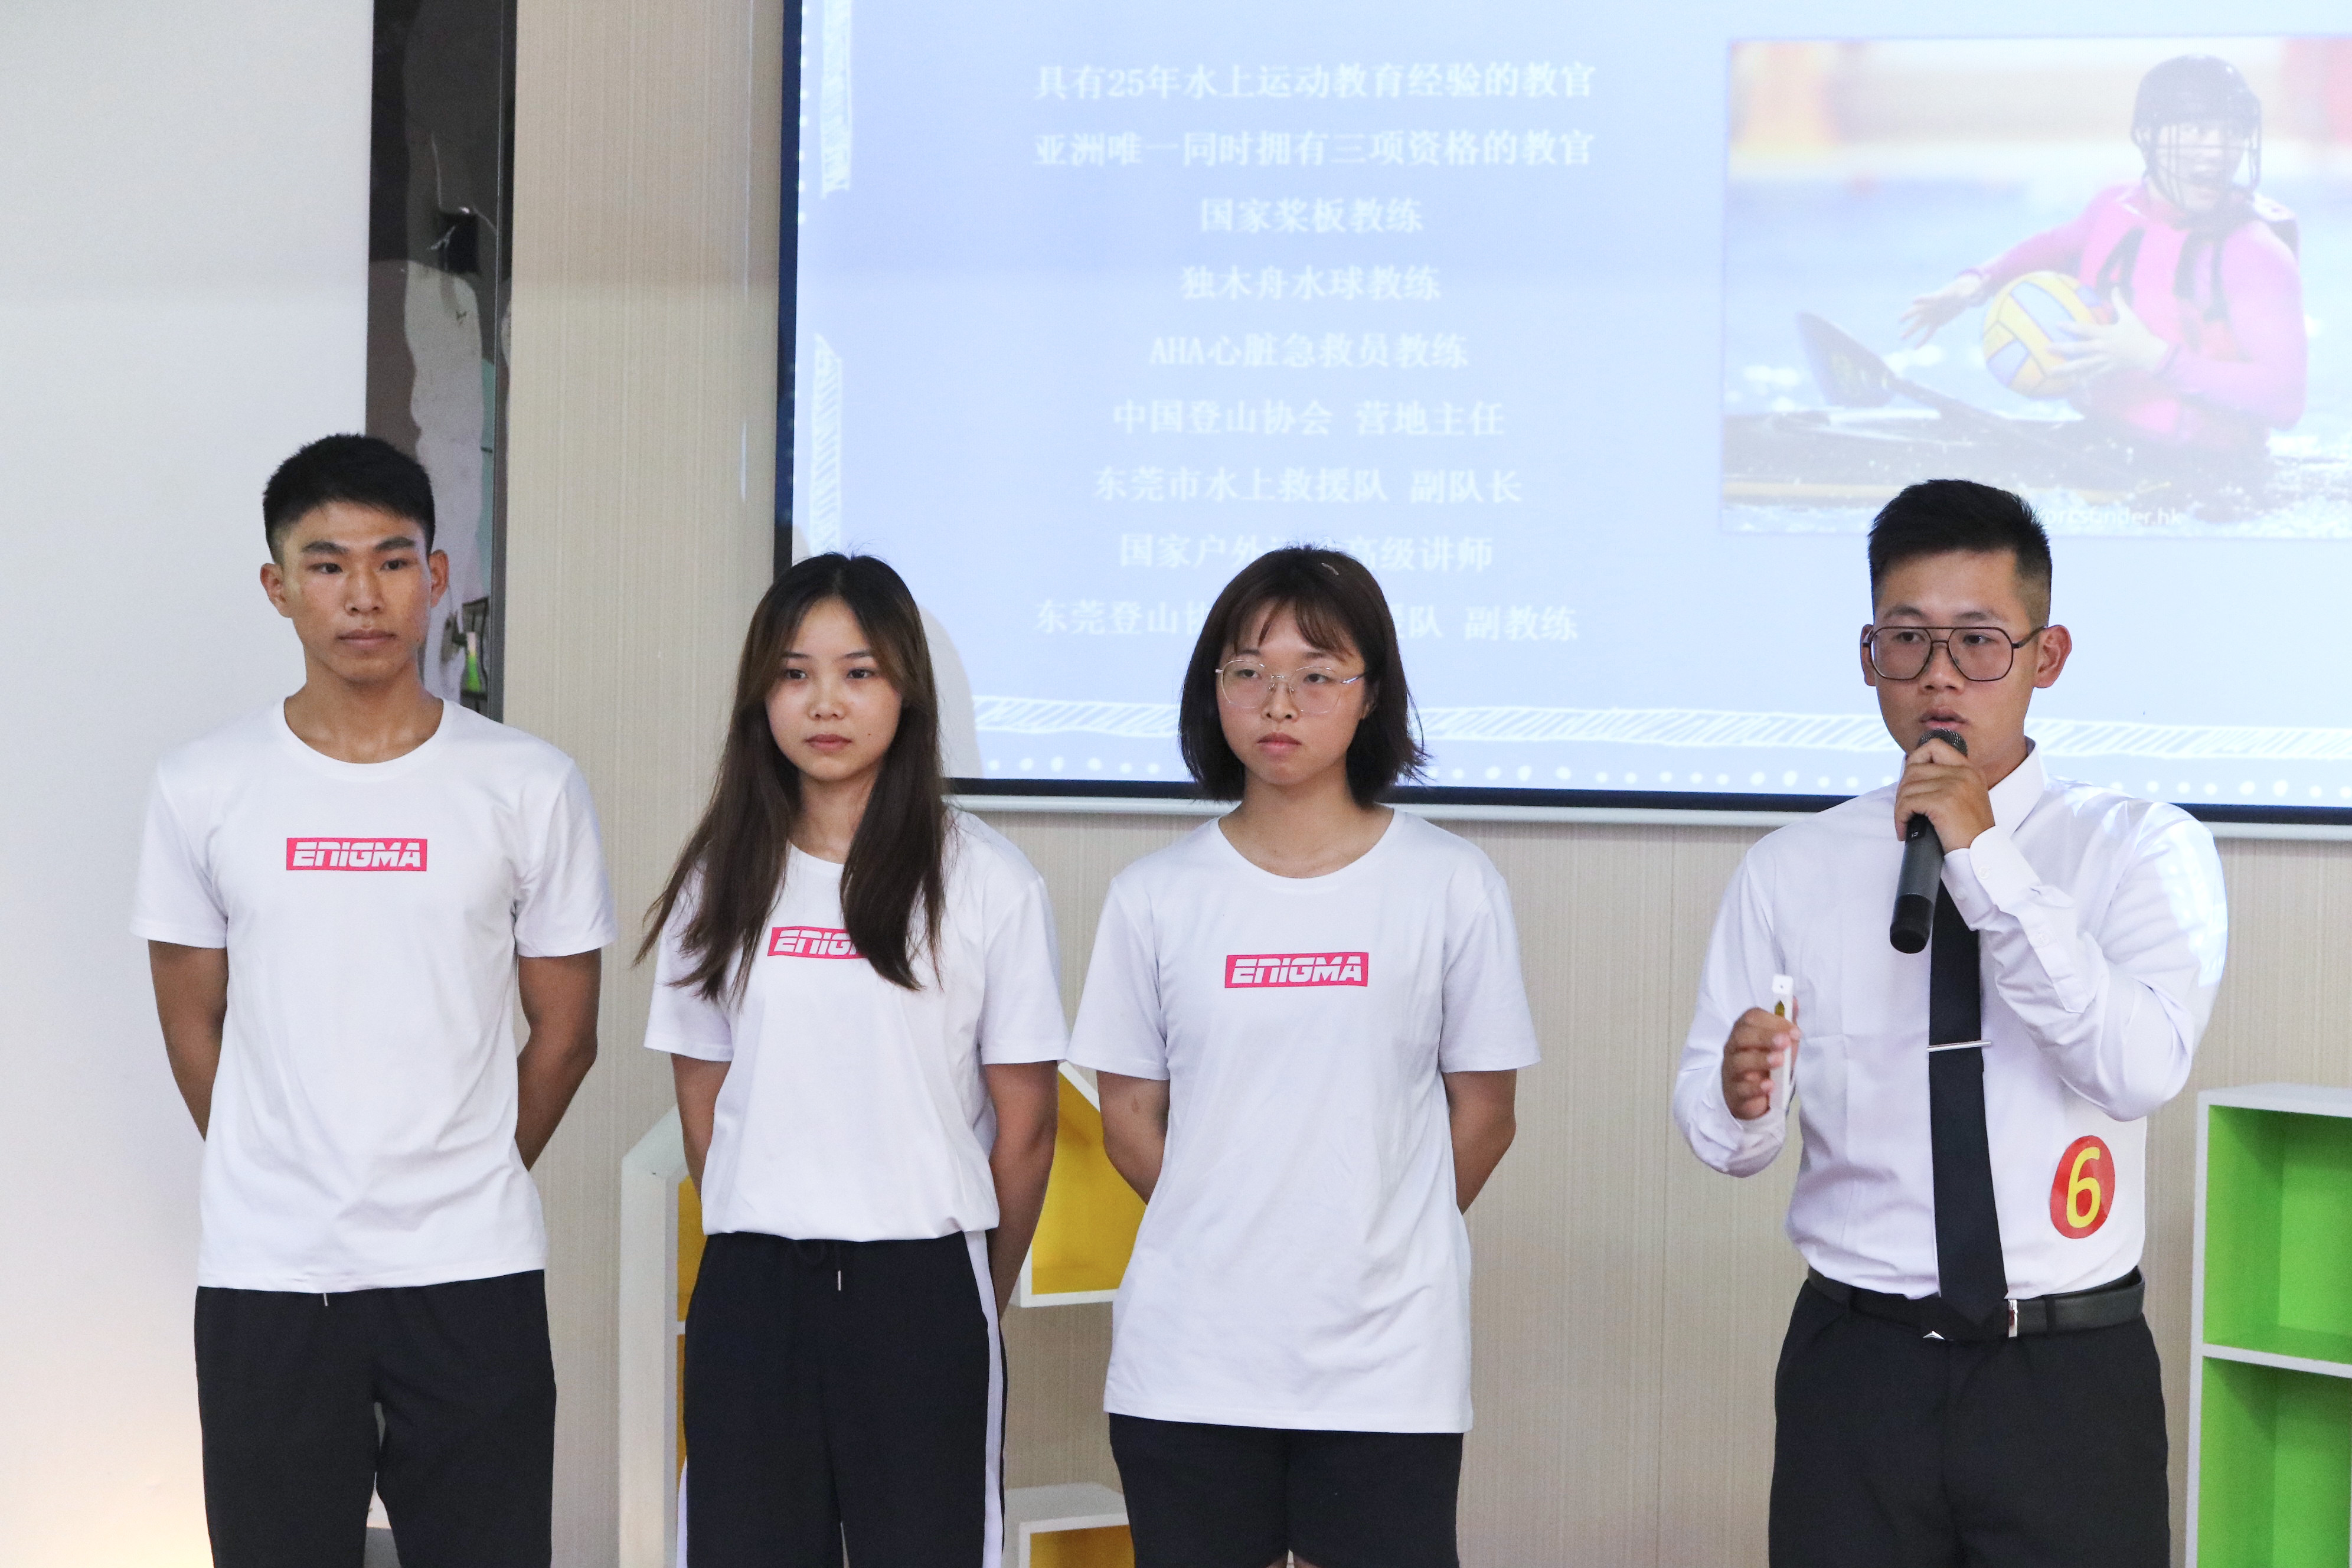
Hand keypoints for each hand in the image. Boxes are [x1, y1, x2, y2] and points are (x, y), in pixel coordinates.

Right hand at [1721, 1006, 1797, 1121]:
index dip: (1772, 1021)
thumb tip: (1793, 1001)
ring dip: (1760, 1059)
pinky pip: (1741, 1088)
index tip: (1794, 1030)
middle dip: (1765, 1037)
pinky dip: (1756, 1087)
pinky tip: (1769, 1085)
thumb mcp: (1779, 1045)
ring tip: (1779, 1061)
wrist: (1750, 1096)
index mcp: (1745, 1032)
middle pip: (1742, 1036)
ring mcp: (1732, 1071)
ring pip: (1739, 1061)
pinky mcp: (1735, 1093)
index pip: (1751, 1018)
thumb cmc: (1765, 1065)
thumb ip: (1785, 1024)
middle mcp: (1734, 1049)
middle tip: (1785, 1042)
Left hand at [1893, 733, 1993, 850]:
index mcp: (1970, 769)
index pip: (1934, 745)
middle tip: (1905, 810)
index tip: (1910, 780)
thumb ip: (1947, 780)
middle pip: (1914, 768)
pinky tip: (1905, 830)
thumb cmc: (1969, 833)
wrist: (1981, 854)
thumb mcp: (1965, 797)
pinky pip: (1907, 804)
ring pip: (1907, 787)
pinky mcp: (1943, 802)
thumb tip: (1911, 769)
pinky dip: (1900, 818)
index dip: (1915, 759)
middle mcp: (1964, 773)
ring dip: (1900, 807)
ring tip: (1906, 822)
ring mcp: (1954, 786)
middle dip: (1903, 790)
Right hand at [1898, 274, 1984, 345]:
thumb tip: (1989, 277)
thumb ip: (1979, 286)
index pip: (1929, 298)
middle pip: (1919, 311)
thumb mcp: (1973, 288)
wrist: (1962, 293)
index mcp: (1940, 297)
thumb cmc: (1966, 290)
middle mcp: (1933, 306)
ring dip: (1910, 331)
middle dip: (1909, 315)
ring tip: (1901, 338)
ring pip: (1919, 324)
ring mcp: (1933, 315)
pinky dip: (1922, 340)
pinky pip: (1928, 333)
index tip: (1913, 300)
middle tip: (1901, 319)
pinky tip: (1915, 348)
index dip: (1922, 299)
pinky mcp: (1936, 322)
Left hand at [2047, 295, 2169, 379]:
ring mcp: (2103, 361)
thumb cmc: (2138, 333)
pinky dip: (2080, 381)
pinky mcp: (2106, 371)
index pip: (2085, 329)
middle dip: (2062, 348)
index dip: (2070, 327)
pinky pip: (2091, 377)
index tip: (2056, 324)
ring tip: (2050, 371)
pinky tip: (2068, 385)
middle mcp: (2102, 347)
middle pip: (2079, 349)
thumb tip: (2115, 288)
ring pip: (2082, 366)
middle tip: (2046, 348)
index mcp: (2106, 333)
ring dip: (2065, 369)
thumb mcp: (2130, 316)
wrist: (2149, 353)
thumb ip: (2119, 302)